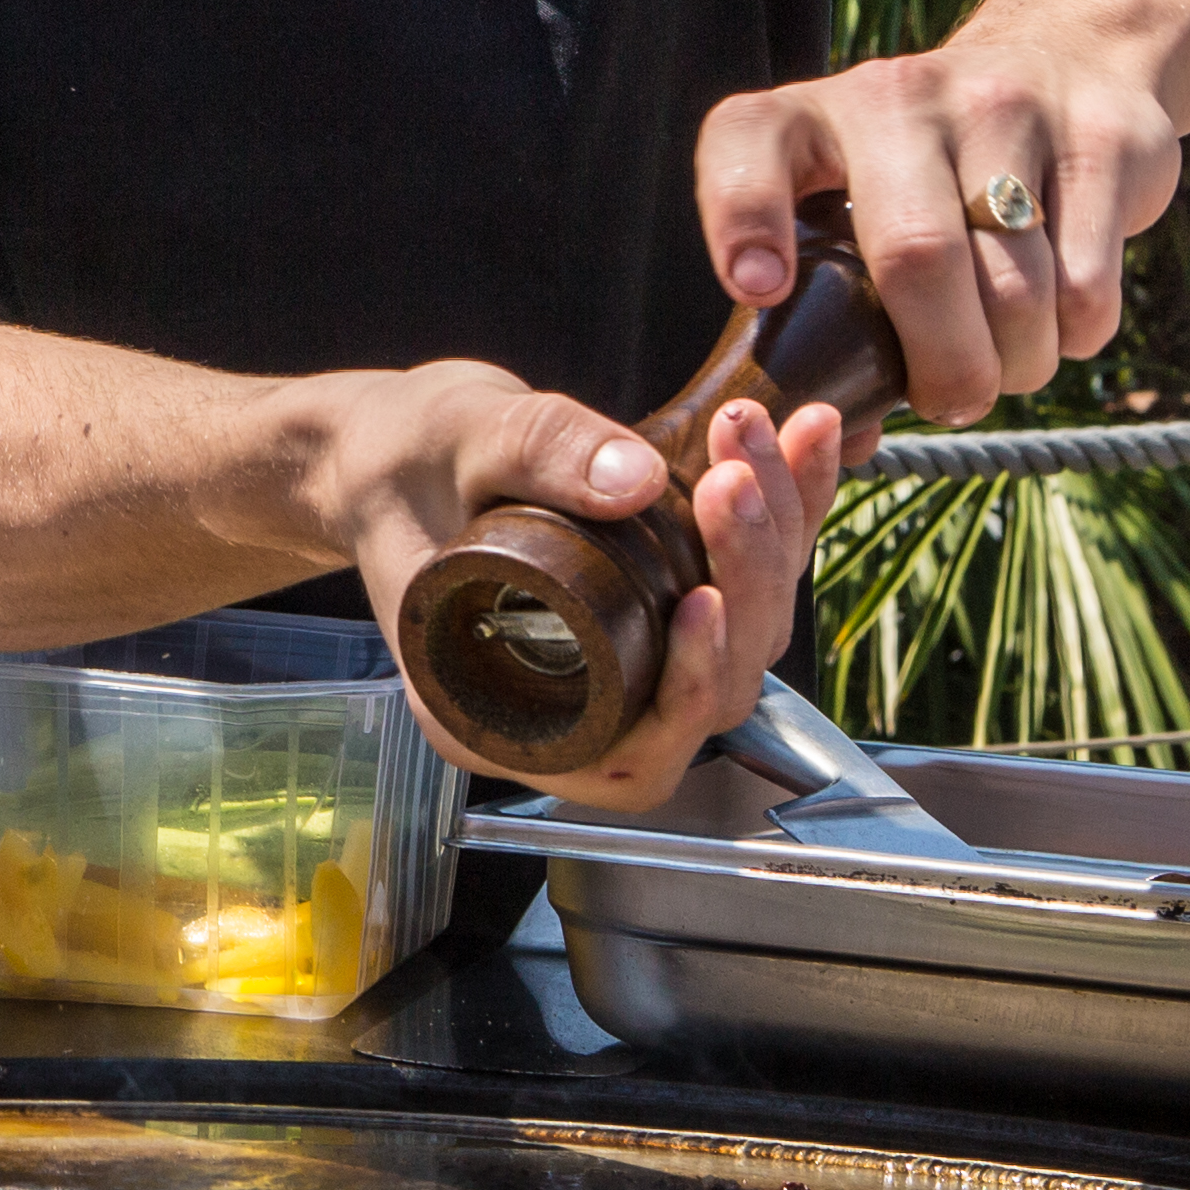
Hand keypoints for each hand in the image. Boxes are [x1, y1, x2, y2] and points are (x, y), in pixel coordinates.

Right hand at [311, 362, 845, 805]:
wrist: (389, 446)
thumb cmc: (396, 461)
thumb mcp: (454, 446)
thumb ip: (539, 453)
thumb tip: (634, 479)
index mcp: (501, 719)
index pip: (628, 754)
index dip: (685, 692)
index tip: (700, 602)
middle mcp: (577, 711)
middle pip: (708, 690)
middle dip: (743, 581)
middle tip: (733, 476)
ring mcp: (628, 665)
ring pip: (742, 638)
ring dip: (775, 538)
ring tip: (765, 435)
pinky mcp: (658, 613)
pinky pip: (745, 583)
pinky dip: (784, 513)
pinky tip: (800, 438)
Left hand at [696, 38, 1185, 425]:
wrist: (1062, 61)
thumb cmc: (924, 181)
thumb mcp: (853, 213)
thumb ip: (826, 317)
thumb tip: (839, 440)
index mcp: (805, 121)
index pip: (747, 145)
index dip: (744, 218)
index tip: (760, 290)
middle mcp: (896, 98)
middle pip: (917, 254)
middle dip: (941, 365)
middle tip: (950, 402)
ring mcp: (1003, 105)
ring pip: (1016, 285)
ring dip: (1017, 361)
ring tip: (1008, 363)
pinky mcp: (1101, 135)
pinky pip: (1088, 282)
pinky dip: (1076, 334)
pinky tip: (1061, 318)